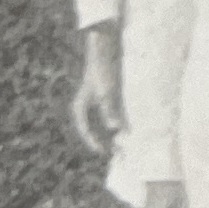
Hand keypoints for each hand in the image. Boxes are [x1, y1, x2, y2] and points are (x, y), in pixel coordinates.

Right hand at [71, 28, 123, 153]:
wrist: (106, 52)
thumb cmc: (103, 72)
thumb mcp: (106, 92)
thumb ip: (110, 110)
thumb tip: (115, 128)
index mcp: (80, 108)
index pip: (86, 130)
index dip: (94, 143)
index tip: (104, 152)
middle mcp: (87, 108)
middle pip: (95, 130)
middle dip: (105, 143)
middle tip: (116, 155)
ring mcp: (97, 103)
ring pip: (104, 125)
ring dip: (112, 136)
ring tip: (122, 148)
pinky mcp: (109, 99)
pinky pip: (113, 116)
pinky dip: (119, 125)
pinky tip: (128, 132)